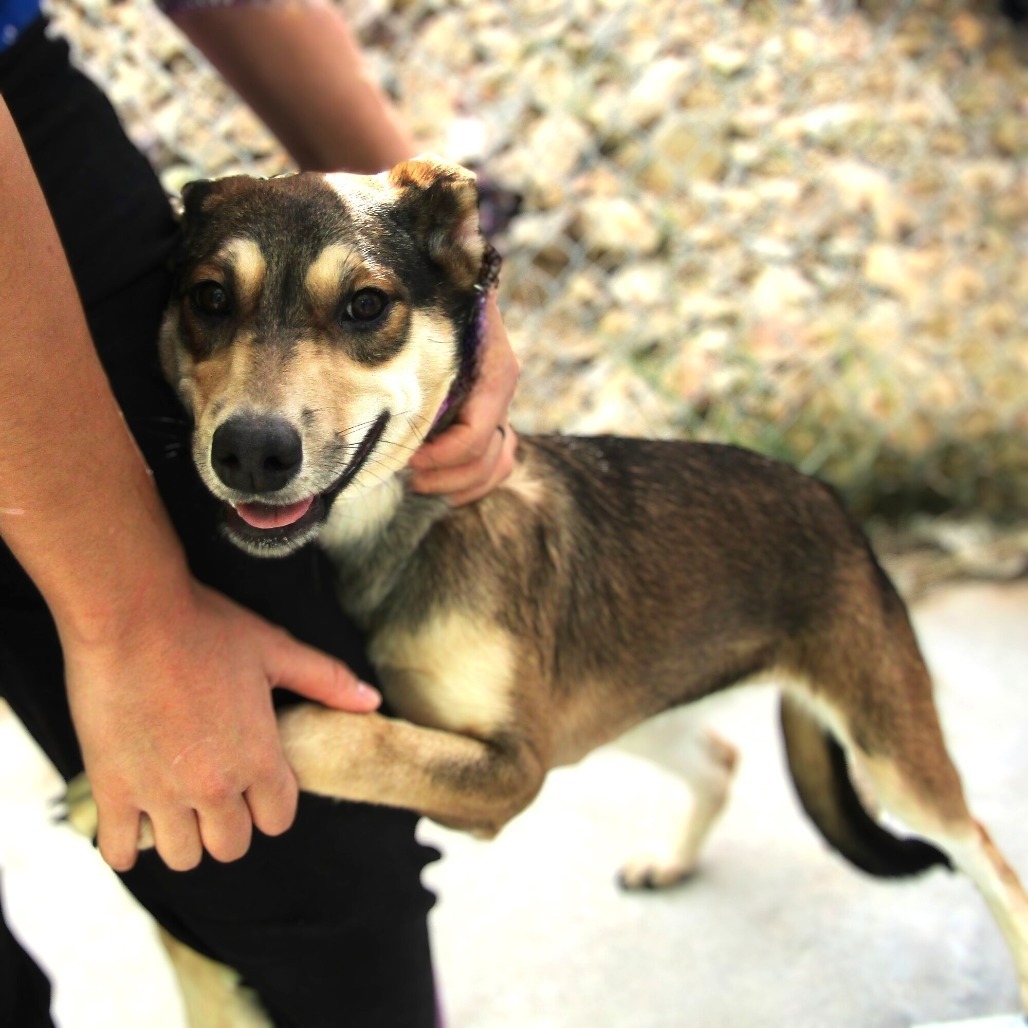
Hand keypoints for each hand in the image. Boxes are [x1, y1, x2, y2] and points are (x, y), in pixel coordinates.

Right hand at [64, 579, 379, 872]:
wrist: (131, 614)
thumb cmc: (207, 627)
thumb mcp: (275, 649)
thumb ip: (326, 680)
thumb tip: (372, 701)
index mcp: (259, 757)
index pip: (277, 820)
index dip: (269, 803)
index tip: (254, 782)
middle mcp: (215, 785)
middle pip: (231, 846)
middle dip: (227, 824)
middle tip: (214, 792)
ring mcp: (161, 792)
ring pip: (181, 855)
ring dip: (180, 835)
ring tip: (173, 802)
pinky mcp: (112, 789)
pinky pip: (119, 852)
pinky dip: (126, 843)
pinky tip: (132, 815)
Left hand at [407, 295, 519, 504]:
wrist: (449, 276)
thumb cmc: (435, 284)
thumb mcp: (437, 294)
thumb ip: (439, 291)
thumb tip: (448, 261)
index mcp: (495, 369)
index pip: (476, 432)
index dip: (442, 455)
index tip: (407, 458)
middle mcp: (501, 392)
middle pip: (484, 457)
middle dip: (443, 475)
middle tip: (405, 474)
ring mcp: (498, 408)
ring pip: (495, 467)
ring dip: (455, 485)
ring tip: (416, 483)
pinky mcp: (489, 420)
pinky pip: (496, 466)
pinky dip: (471, 485)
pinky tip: (440, 488)